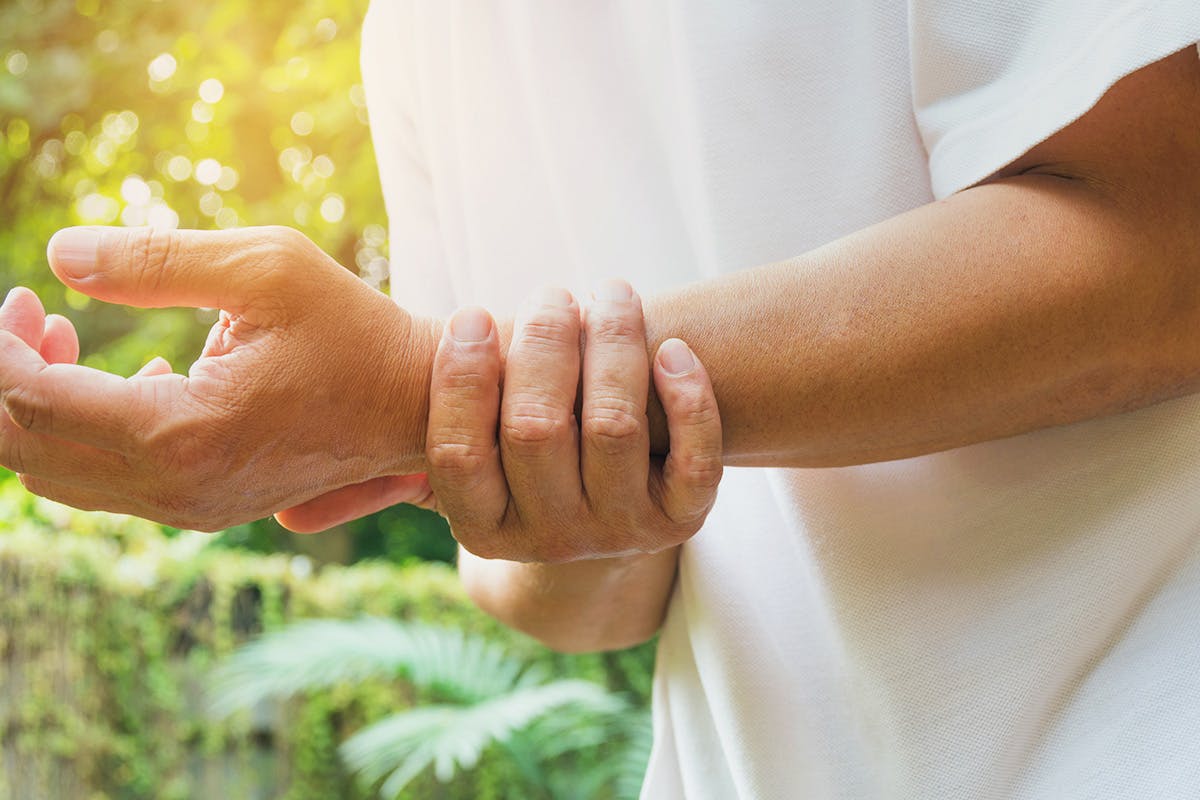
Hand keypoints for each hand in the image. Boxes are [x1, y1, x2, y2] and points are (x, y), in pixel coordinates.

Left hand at [0, 226, 438, 530]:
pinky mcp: (206, 509)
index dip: (0, 344)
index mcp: (182, 432)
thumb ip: (155, 258)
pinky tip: (138, 377)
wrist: (421, 408)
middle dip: (7, 378)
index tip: (17, 294)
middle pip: (26, 451)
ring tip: (68, 339)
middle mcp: (176, 489)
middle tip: (30, 314)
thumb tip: (60, 256)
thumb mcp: (266, 267)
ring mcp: (191, 509)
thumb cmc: (356, 330)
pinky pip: (108, 486)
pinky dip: (87, 434)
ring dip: (40, 409)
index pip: (31, 400)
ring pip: (58, 477)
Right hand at [425, 282, 722, 562]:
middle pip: (536, 430)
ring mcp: (620, 532)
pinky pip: (697, 461)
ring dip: (612, 343)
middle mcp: (550, 540)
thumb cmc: (521, 456)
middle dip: (541, 343)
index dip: (461, 378)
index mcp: (484, 528)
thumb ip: (408, 449)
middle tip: (550, 295)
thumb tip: (299, 489)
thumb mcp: (465, 466)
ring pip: (613, 427)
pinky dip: (691, 399)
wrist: (605, 513)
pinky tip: (674, 349)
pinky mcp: (682, 518)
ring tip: (611, 294)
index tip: (472, 314)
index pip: (458, 454)